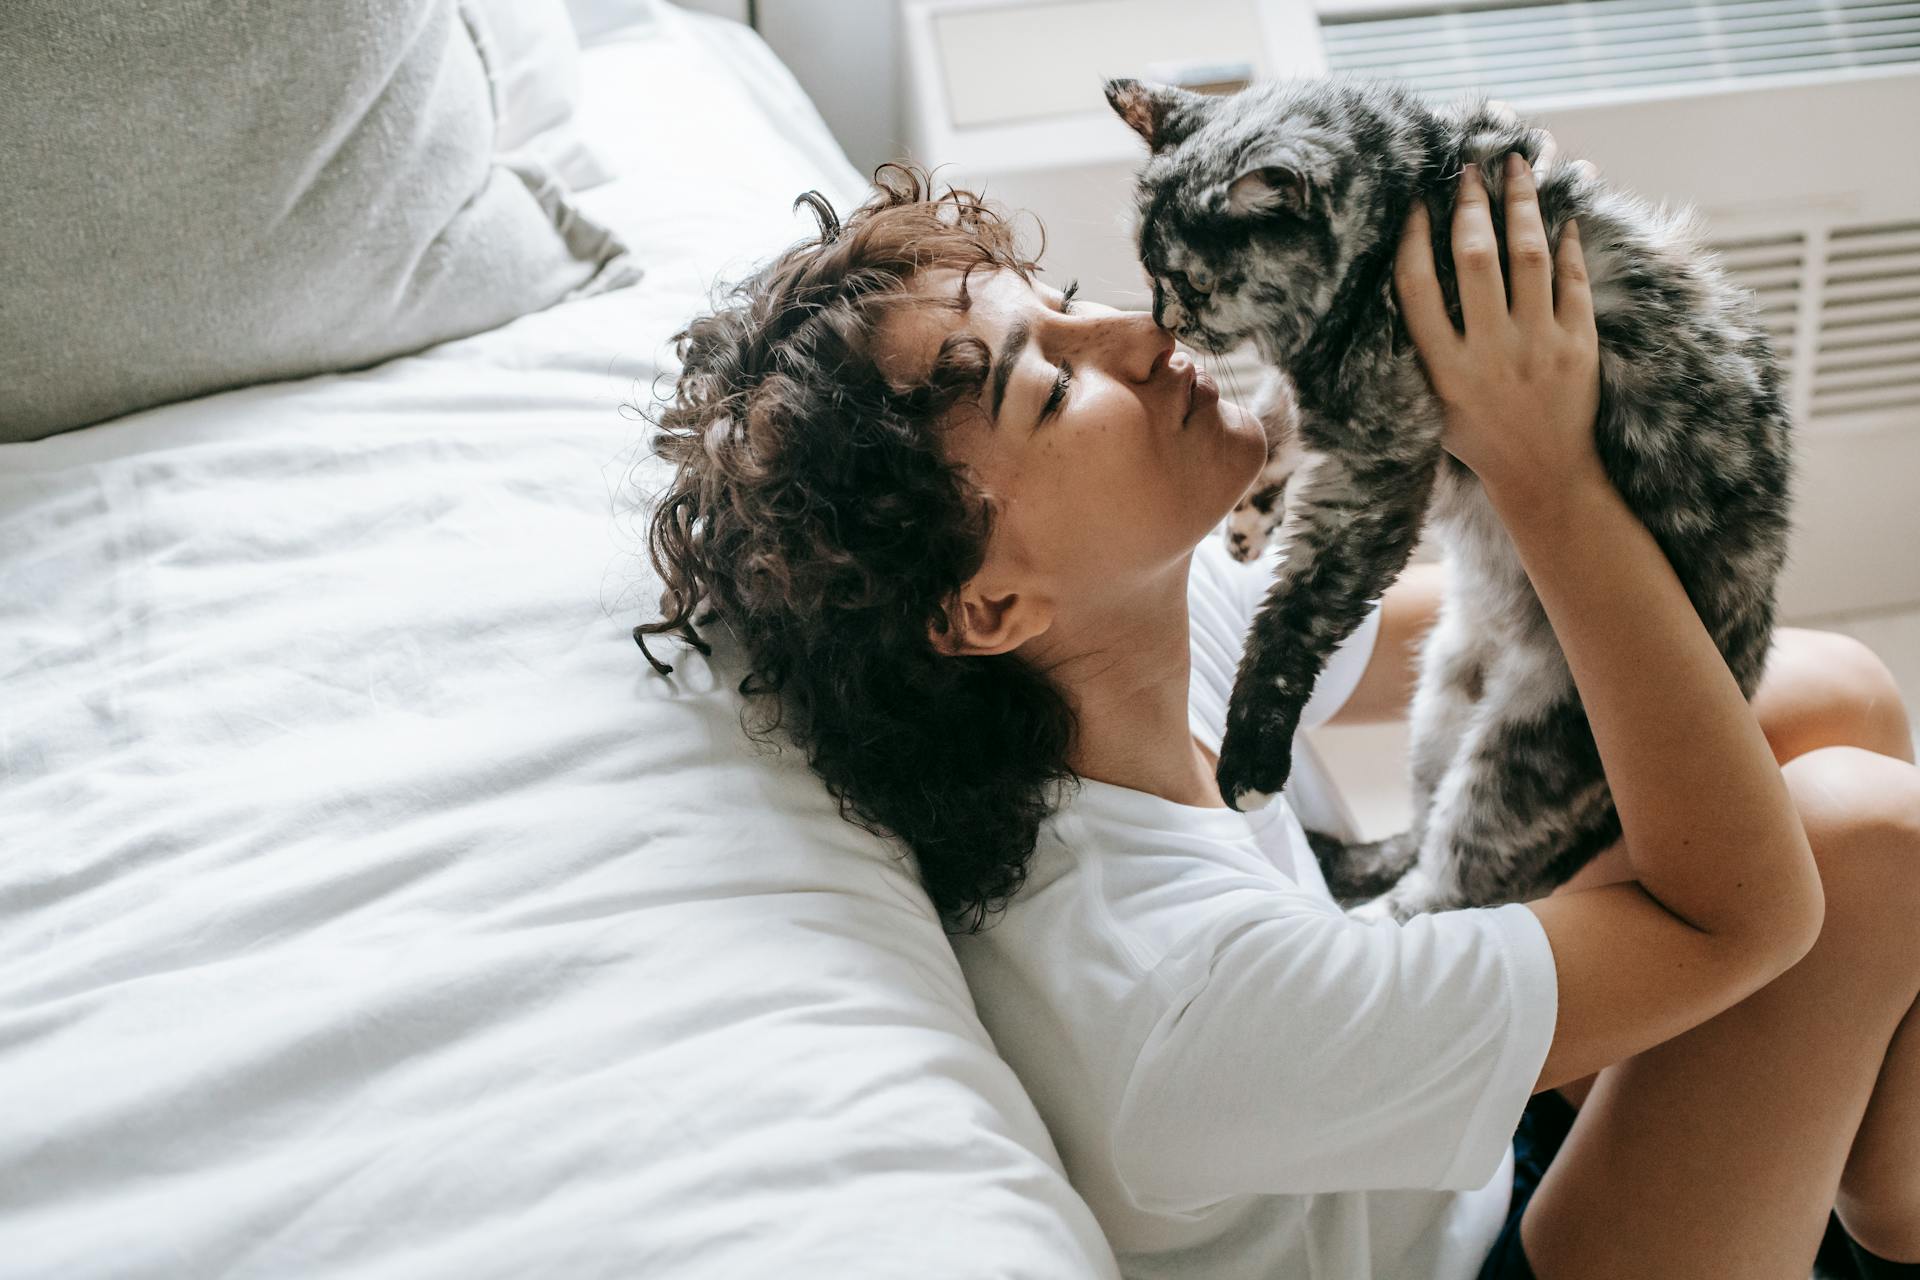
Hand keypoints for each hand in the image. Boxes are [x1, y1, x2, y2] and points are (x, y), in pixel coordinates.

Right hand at [1393, 149, 1602, 511]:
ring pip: (1528, 257)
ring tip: (1519, 168)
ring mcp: (1538, 347)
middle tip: (1470, 169)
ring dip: (1522, 205)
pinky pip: (1573, 281)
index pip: (1417, 288)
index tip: (1416, 202)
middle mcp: (1489, 353)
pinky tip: (1563, 217)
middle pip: (1474, 260)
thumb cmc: (1480, 438)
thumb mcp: (1433, 404)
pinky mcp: (1579, 346)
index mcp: (1444, 369)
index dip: (1414, 238)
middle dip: (1471, 205)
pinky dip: (1567, 244)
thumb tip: (1415, 279)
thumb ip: (1424, 350)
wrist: (1545, 476)